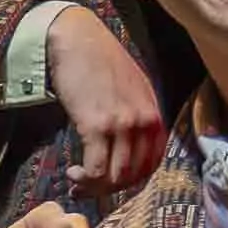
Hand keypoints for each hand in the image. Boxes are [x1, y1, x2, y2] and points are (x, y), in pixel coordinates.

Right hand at [38, 1, 167, 198]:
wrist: (77, 39)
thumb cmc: (100, 61)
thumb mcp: (132, 88)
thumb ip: (136, 116)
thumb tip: (127, 147)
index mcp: (154, 114)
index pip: (152, 164)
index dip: (131, 181)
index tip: (112, 183)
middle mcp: (144, 122)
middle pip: (135, 175)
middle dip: (111, 188)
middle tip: (90, 188)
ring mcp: (121, 125)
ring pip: (116, 176)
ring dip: (95, 186)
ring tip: (77, 181)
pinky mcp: (96, 126)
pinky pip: (96, 168)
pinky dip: (85, 178)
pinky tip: (73, 173)